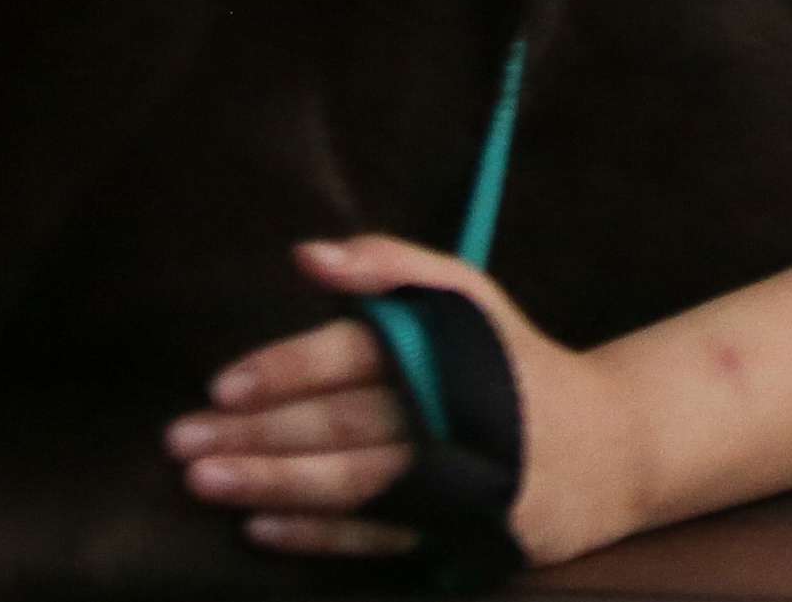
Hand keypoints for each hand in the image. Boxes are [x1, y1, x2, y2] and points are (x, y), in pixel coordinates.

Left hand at [169, 237, 642, 567]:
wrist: (610, 448)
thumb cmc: (515, 363)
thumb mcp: (468, 299)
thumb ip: (391, 266)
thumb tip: (307, 254)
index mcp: (450, 350)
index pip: (360, 352)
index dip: (289, 367)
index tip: (222, 384)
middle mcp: (453, 414)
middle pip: (343, 423)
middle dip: (256, 431)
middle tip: (181, 440)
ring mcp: (457, 481)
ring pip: (351, 483)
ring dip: (271, 483)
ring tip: (204, 481)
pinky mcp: (459, 534)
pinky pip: (377, 536)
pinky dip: (316, 534)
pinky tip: (260, 527)